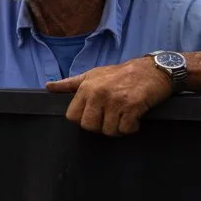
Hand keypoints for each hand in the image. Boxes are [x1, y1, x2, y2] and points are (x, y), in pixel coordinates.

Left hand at [46, 58, 173, 136]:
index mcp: (86, 88)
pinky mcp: (133, 106)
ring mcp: (116, 100)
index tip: (94, 115)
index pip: (72, 116)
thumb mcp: (92, 75)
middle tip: (110, 119)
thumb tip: (48, 87)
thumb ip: (70, 84)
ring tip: (123, 118)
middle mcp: (98, 94)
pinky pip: (125, 129)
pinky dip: (131, 128)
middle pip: (89, 126)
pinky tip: (134, 119)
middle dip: (100, 126)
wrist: (152, 70)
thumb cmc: (120, 74)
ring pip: (108, 130)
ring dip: (117, 128)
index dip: (83, 120)